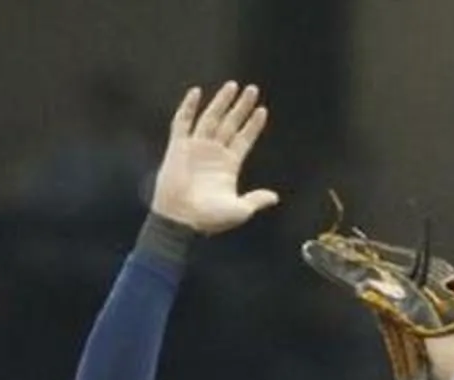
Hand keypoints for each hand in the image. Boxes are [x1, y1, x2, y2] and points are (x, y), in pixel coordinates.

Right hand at [150, 82, 279, 236]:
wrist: (180, 220)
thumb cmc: (208, 218)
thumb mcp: (238, 211)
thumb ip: (256, 200)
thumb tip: (274, 197)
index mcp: (228, 166)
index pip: (244, 139)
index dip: (253, 125)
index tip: (262, 110)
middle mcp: (213, 153)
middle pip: (230, 124)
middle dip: (241, 107)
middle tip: (252, 89)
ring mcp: (195, 148)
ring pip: (211, 118)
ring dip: (221, 102)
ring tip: (232, 86)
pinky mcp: (178, 147)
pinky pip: (182, 122)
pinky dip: (188, 107)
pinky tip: (196, 92)